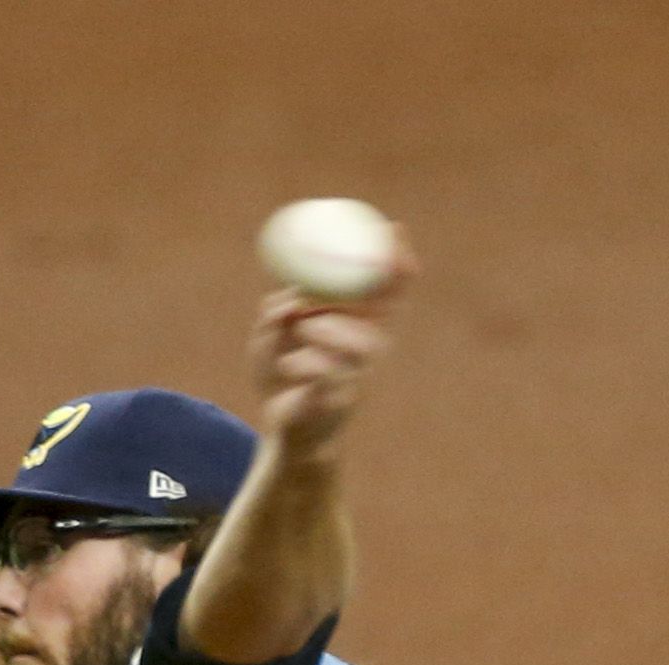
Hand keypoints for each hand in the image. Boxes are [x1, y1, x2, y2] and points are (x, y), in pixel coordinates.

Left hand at [247, 237, 414, 457]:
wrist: (283, 431)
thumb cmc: (283, 379)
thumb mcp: (271, 334)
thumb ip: (277, 310)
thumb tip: (288, 300)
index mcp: (359, 328)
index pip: (388, 292)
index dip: (397, 263)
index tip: (395, 230)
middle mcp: (369, 352)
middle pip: (375, 318)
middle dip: (345, 305)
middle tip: (311, 304)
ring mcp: (359, 377)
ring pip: (355, 344)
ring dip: (321, 332)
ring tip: (297, 335)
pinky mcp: (342, 400)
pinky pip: (326, 371)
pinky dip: (300, 363)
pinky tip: (288, 368)